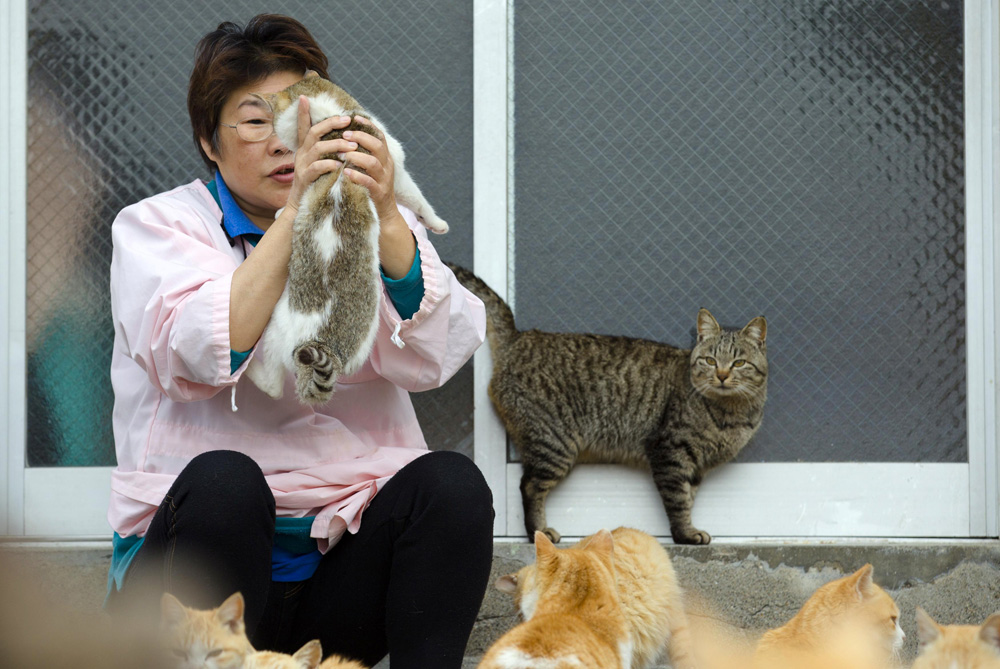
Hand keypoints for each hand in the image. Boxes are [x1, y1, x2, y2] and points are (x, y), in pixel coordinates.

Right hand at [284, 97, 357, 211]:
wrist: (303, 206)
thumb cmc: (316, 184)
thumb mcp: (321, 164)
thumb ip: (328, 152)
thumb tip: (345, 139)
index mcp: (305, 149)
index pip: (304, 127)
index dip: (303, 112)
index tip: (304, 97)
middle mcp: (302, 154)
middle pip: (314, 132)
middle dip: (331, 124)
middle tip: (348, 121)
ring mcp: (302, 166)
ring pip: (318, 148)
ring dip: (336, 145)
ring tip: (352, 146)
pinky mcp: (305, 178)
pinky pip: (316, 167)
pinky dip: (329, 164)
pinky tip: (340, 165)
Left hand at [339, 116, 398, 220]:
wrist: (384, 213)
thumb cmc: (371, 187)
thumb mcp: (370, 168)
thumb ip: (363, 153)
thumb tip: (348, 135)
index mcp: (385, 157)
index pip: (379, 136)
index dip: (368, 126)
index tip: (355, 117)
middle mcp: (387, 166)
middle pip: (377, 146)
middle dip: (361, 138)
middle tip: (345, 134)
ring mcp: (384, 180)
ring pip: (373, 163)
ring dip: (356, 156)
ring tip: (343, 154)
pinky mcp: (379, 193)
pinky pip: (369, 182)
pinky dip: (357, 176)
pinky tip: (346, 173)